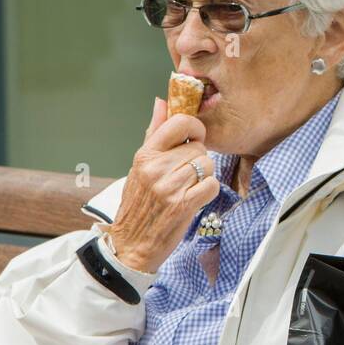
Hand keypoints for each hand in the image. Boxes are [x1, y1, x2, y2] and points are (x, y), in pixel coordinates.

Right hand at [108, 97, 220, 273]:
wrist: (131, 244)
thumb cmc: (138, 204)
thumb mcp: (140, 165)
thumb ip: (155, 131)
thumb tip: (161, 101)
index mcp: (145, 154)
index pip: (179, 122)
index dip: (195, 127)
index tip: (195, 137)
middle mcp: (155, 168)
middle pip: (199, 148)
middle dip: (198, 160)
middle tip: (185, 176)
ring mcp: (169, 187)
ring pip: (207, 165)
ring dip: (204, 177)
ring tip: (188, 188)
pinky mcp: (183, 205)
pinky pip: (212, 185)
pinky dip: (209, 192)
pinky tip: (195, 198)